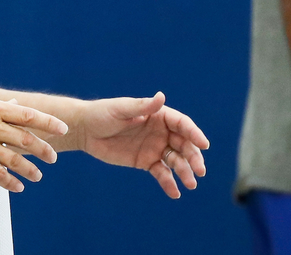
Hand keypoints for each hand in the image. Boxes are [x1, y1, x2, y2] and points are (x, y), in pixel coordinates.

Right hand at [0, 97, 68, 192]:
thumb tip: (14, 105)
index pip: (28, 114)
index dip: (48, 122)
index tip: (62, 129)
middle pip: (26, 138)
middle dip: (44, 149)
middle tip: (53, 157)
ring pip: (15, 159)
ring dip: (30, 169)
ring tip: (39, 176)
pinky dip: (11, 182)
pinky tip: (18, 187)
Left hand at [75, 91, 208, 197]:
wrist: (85, 130)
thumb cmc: (103, 113)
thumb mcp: (121, 109)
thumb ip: (142, 107)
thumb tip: (162, 97)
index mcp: (158, 115)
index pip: (182, 124)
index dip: (194, 134)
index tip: (204, 145)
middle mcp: (161, 132)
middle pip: (184, 144)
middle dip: (193, 157)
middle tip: (200, 171)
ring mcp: (155, 147)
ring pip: (176, 160)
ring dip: (185, 172)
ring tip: (190, 184)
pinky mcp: (146, 162)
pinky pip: (161, 173)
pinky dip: (169, 183)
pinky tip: (175, 193)